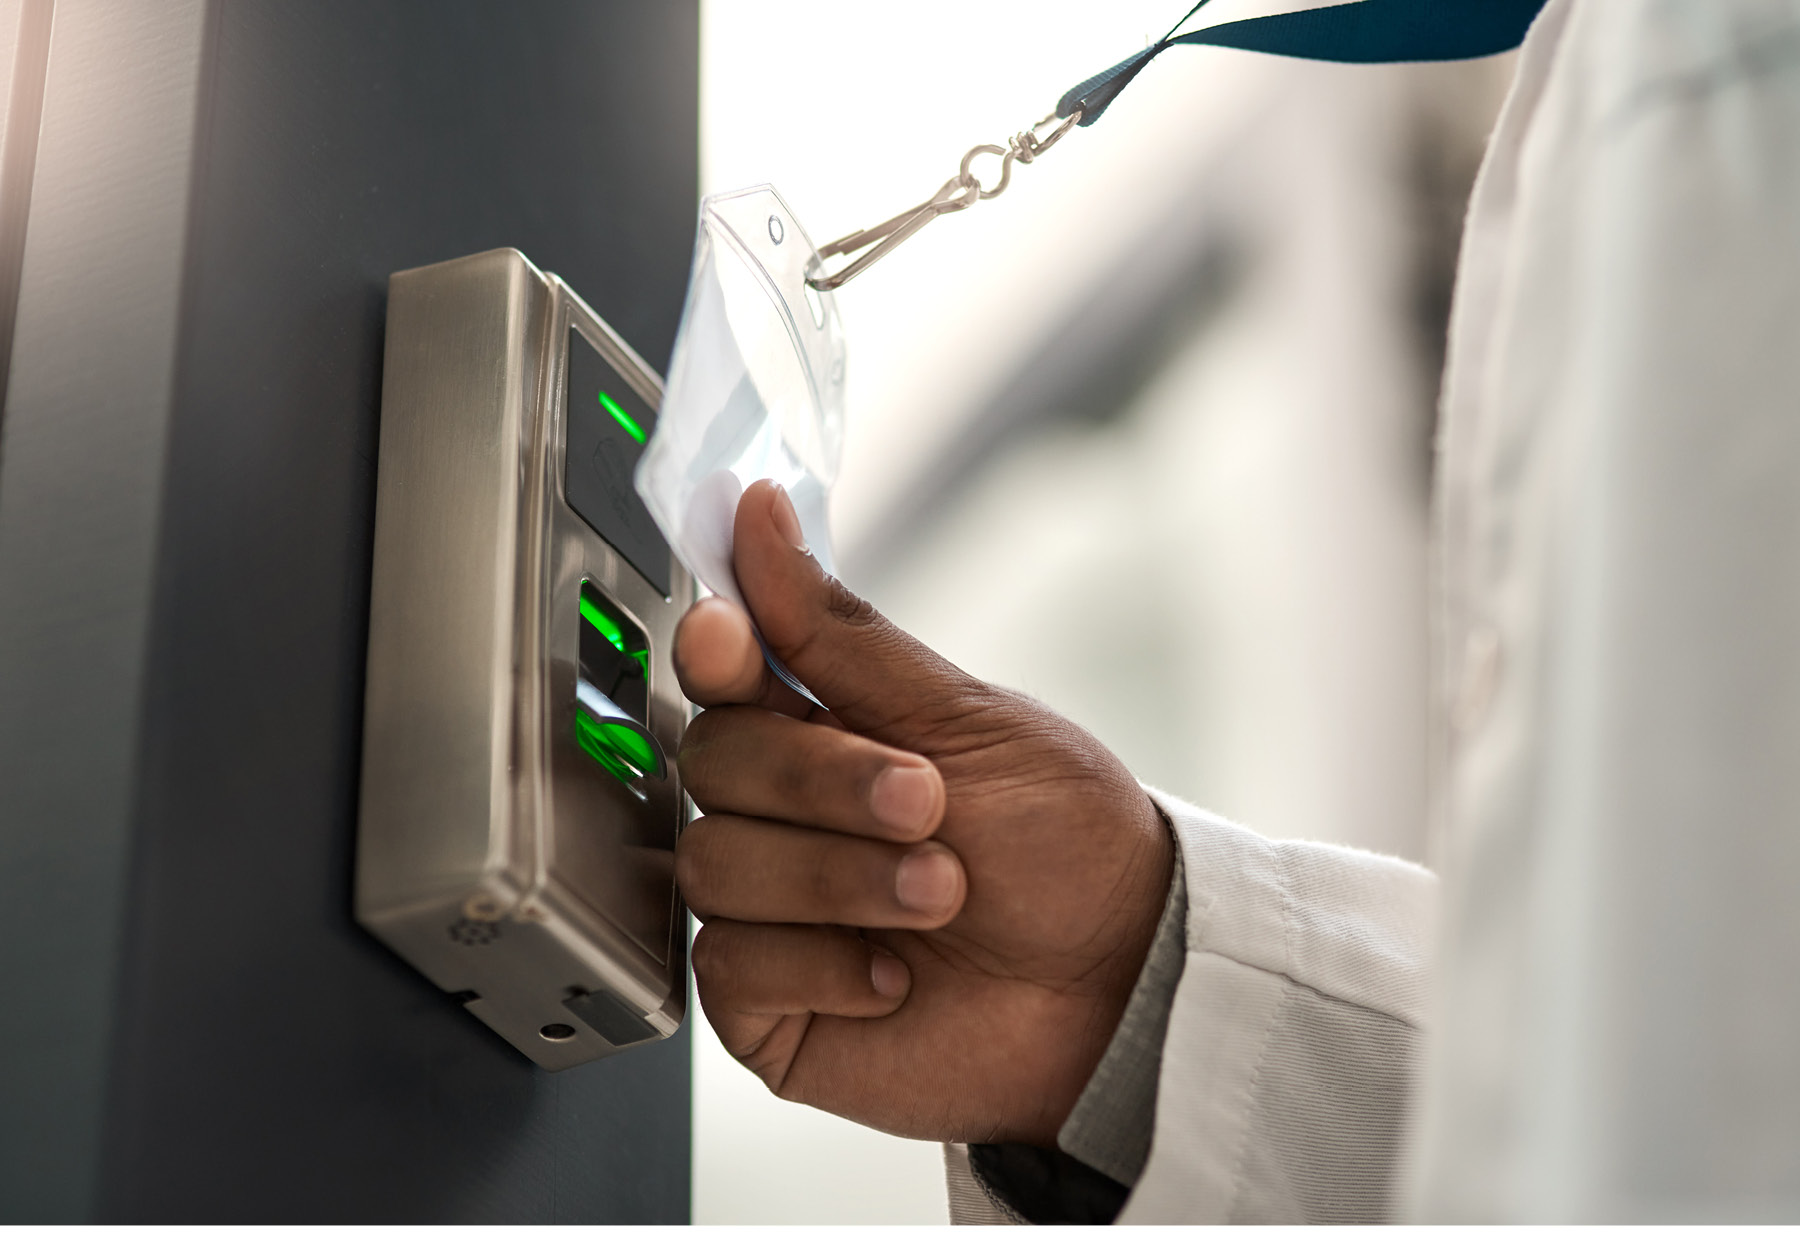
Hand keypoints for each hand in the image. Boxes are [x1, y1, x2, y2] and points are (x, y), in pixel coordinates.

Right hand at [673, 480, 1172, 1146]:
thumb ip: (843, 634)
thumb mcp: (968, 719)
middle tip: (926, 804)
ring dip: (838, 878)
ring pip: (717, 864)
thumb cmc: (1065, 845)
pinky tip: (895, 975)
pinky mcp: (768, 1002)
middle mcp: (785, 814)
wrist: (1121, 981)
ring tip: (939, 896)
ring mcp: (771, 908)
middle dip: (824, 783)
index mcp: (826, 728)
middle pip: (713, 762)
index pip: (724, 670)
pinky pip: (729, 966)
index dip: (718, 651)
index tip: (733, 638)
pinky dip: (824, 964)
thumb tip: (761, 517)